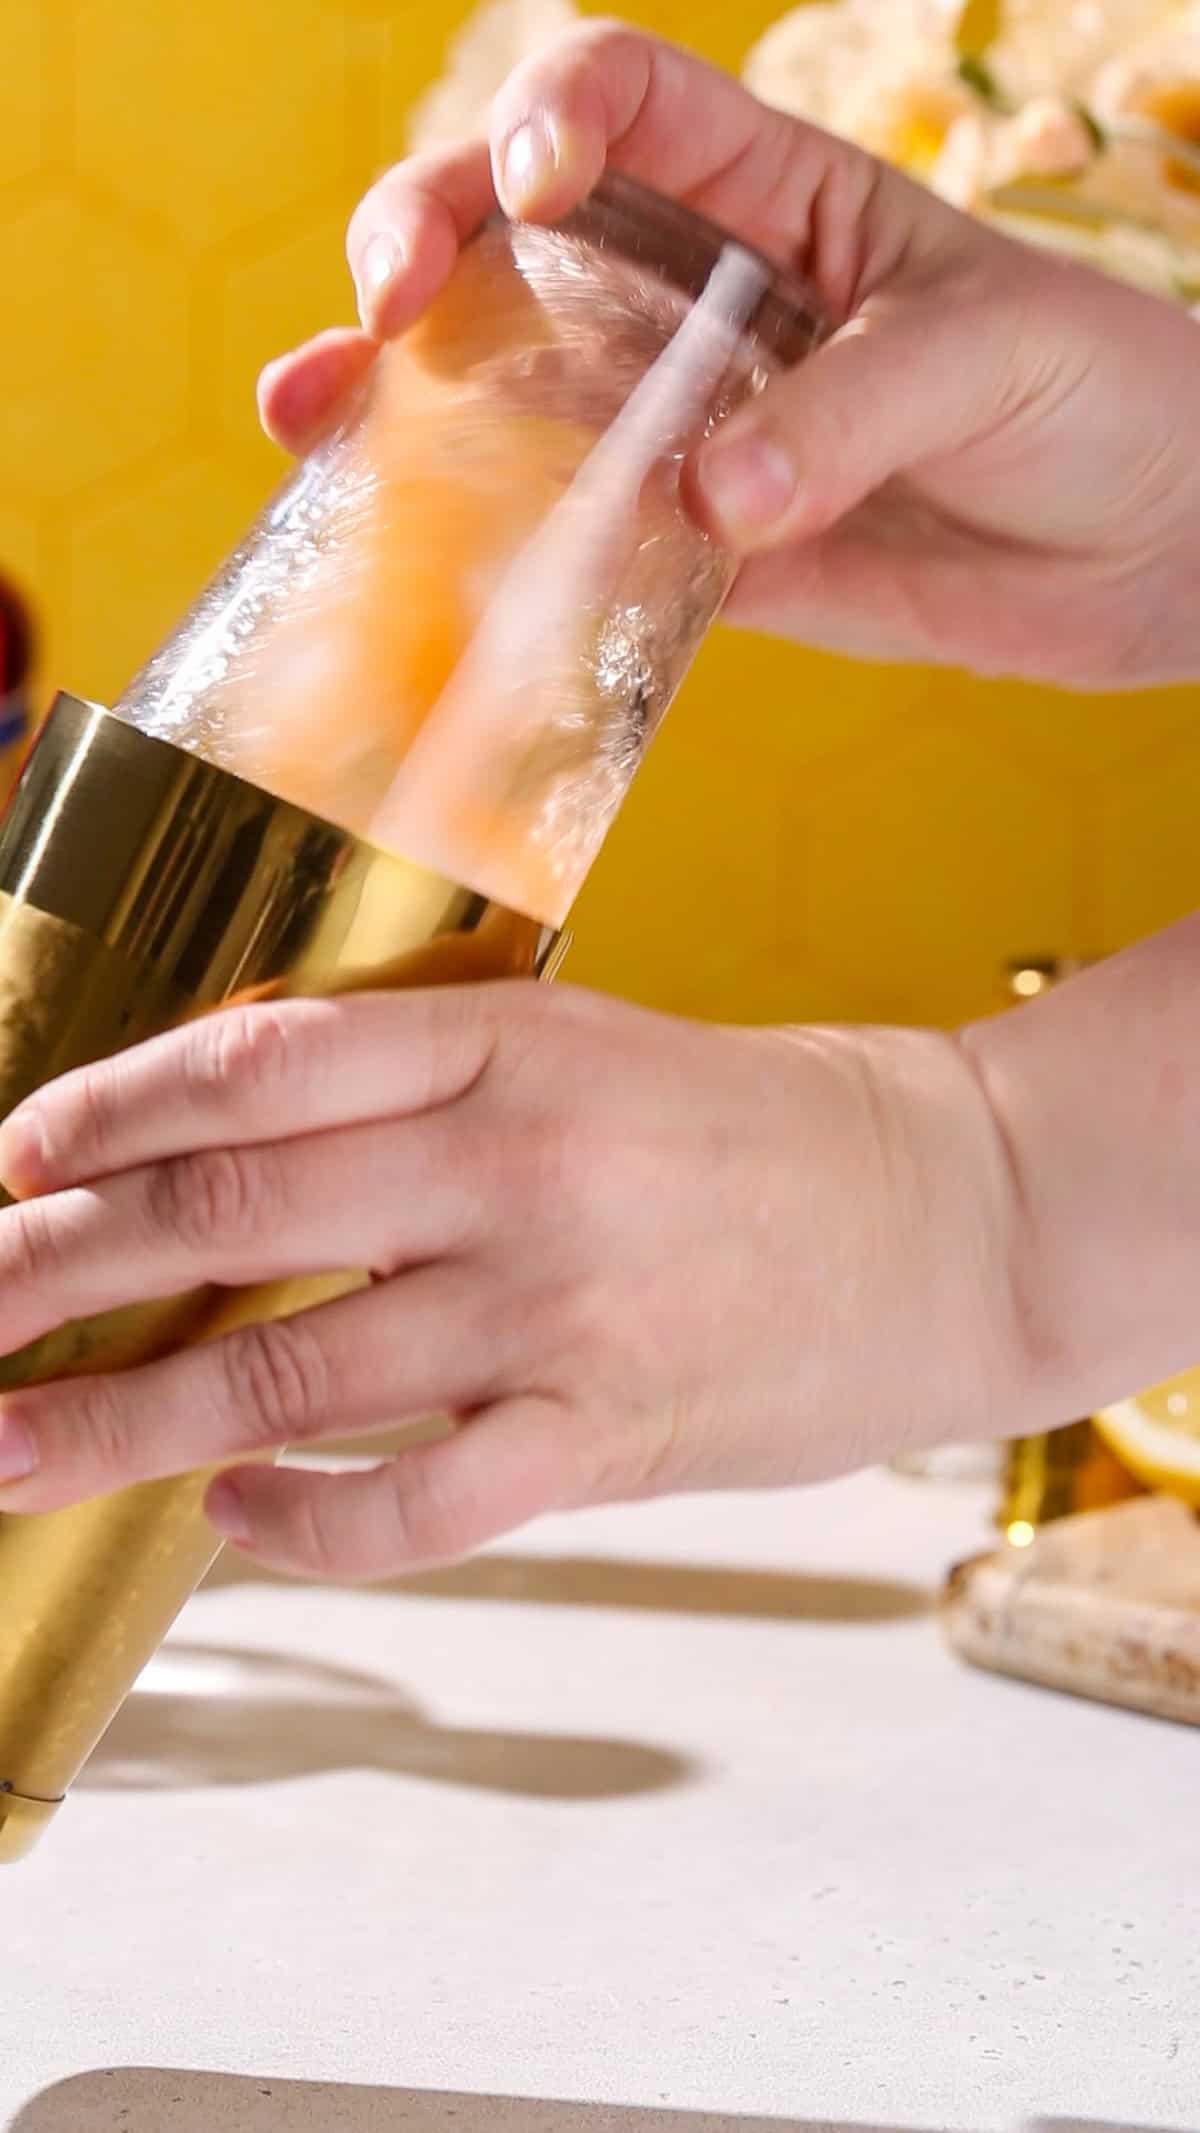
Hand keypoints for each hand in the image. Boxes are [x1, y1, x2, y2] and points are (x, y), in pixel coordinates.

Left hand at [0, 984, 1021, 1579]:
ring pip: (283, 1376)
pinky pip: (414, 1504)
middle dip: (56, 1270)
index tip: (12, 1153)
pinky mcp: (611, 1435)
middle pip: (231, 1216)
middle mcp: (518, 1168)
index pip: (257, 1063)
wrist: (947, 1215)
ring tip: (5, 1450)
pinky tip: (230, 1521)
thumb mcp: (582, 1051)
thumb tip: (228, 1157)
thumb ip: (424, 1092)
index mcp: (507, 1043)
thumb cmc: (744, 1130)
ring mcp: (561, 1310)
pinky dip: (302, 1525)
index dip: (109, 1110)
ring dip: (118, 1423)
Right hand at [260, 21, 1199, 691]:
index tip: (531, 191)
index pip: (626, 106)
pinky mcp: (710, 556)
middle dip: (425, 254)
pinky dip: (509, 558)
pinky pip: (590, 548)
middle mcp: (709, 303)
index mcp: (779, 197)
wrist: (1165, 552)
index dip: (553, 120)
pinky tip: (425, 565)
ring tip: (310, 429)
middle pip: (521, 243)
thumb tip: (711, 497)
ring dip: (409, 409)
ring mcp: (695, 430)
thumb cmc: (1109, 398)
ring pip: (524, 398)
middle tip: (378, 317)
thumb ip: (854, 410)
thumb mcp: (995, 355)